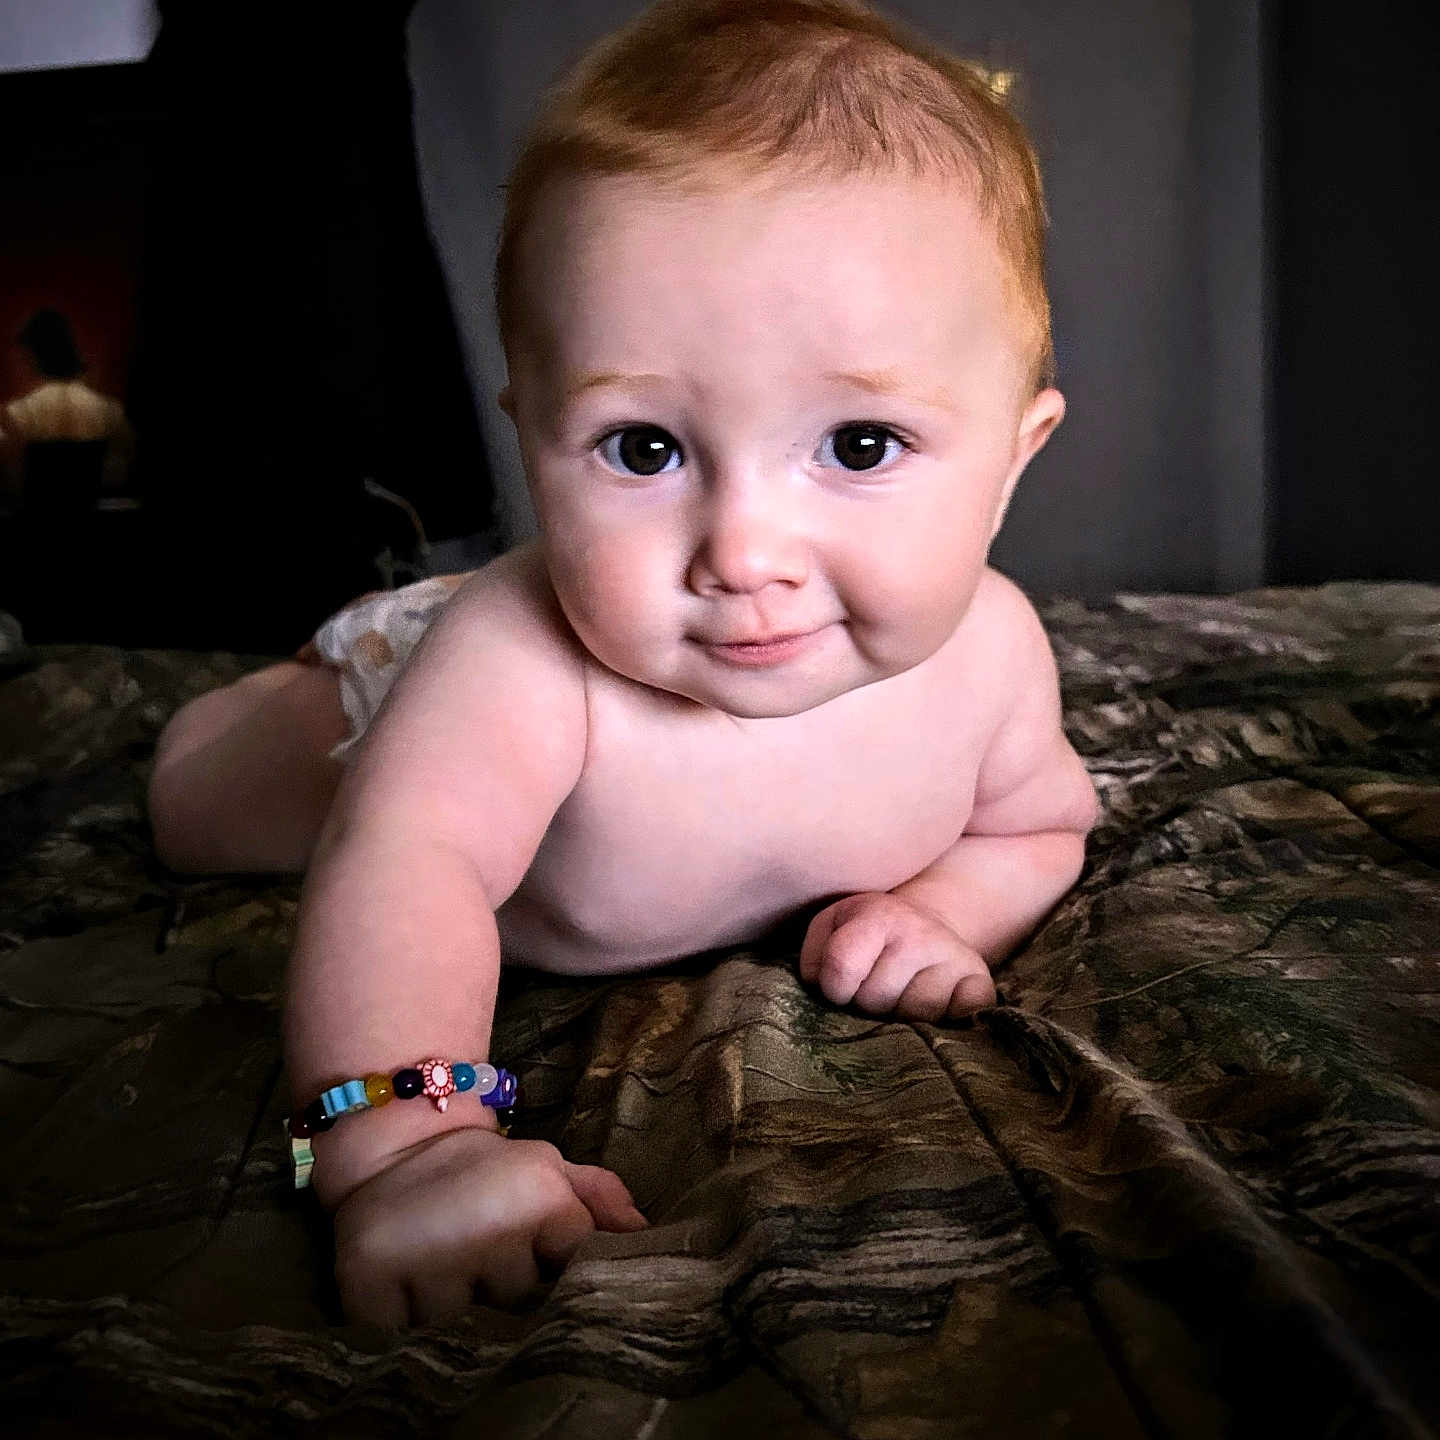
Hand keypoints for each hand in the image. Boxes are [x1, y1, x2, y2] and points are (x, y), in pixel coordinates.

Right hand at [332, 1126, 646, 1326]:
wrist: (389, 1142)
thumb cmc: (483, 1168)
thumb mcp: (545, 1166)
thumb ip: (597, 1197)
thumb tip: (645, 1235)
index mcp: (539, 1196)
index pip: (578, 1266)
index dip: (558, 1268)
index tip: (541, 1257)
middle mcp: (486, 1228)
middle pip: (520, 1306)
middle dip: (507, 1294)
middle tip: (483, 1257)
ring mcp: (427, 1260)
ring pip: (462, 1329)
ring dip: (457, 1314)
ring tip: (446, 1274)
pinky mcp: (367, 1283)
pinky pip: (401, 1340)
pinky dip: (405, 1330)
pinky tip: (409, 1295)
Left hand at [799, 891, 995, 1020]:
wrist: (924, 925)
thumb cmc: (868, 934)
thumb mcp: (831, 927)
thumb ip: (812, 956)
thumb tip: (820, 986)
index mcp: (879, 916)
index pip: (842, 968)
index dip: (834, 988)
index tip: (841, 987)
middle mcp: (921, 933)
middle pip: (877, 999)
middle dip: (868, 1004)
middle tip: (876, 988)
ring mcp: (954, 958)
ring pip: (916, 1016)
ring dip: (903, 1017)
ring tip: (902, 995)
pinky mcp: (981, 983)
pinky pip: (961, 1020)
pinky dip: (946, 1023)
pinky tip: (936, 1005)